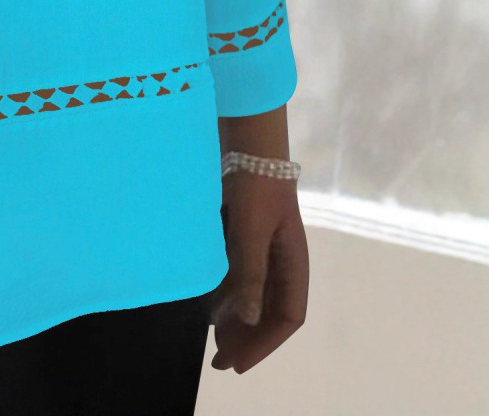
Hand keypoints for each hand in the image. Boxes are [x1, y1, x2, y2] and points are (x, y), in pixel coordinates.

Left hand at [207, 110, 308, 373]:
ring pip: (254, 294)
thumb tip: (245, 318)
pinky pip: (241, 274)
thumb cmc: (254, 186)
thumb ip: (250, 273)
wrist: (247, 141)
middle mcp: (283, 259)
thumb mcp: (251, 231)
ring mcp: (264, 245)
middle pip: (270, 310)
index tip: (237, 363)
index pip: (287, 317)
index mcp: (294, 262)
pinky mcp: (245, 233)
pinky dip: (228, 293)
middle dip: (248, 337)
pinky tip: (210, 303)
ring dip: (237, 318)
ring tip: (213, 339)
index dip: (264, 343)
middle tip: (220, 360)